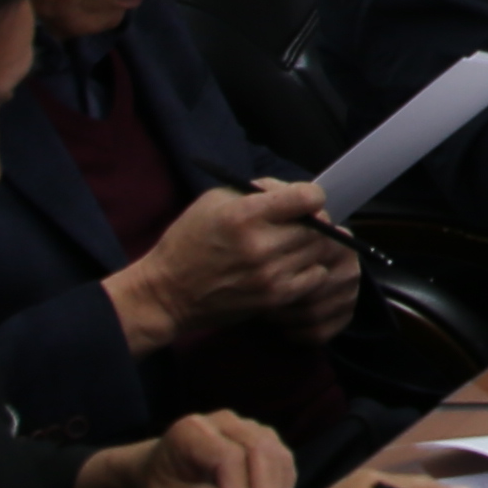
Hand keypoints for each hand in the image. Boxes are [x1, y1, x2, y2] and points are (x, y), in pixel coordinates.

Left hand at [73, 406, 296, 487]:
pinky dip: (283, 487)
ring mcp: (248, 427)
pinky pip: (282, 462)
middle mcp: (224, 421)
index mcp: (193, 431)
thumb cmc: (159, 487)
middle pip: (259, 451)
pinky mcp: (264, 439)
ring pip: (277, 454)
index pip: (228, 458)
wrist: (161, 473)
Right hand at [104, 180, 357, 354]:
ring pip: (320, 251)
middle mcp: (260, 245)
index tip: (302, 201)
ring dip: (313, 244)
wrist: (167, 292)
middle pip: (318, 225)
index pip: (307, 198)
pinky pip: (316, 277)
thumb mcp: (215, 200)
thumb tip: (297, 193)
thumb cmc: (189, 240)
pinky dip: (311, 269)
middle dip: (313, 220)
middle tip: (301, 223)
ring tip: (296, 244)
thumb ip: (260, 190)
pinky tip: (294, 265)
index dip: (310, 196)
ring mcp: (269, 274)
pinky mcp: (273, 297)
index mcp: (244, 215)